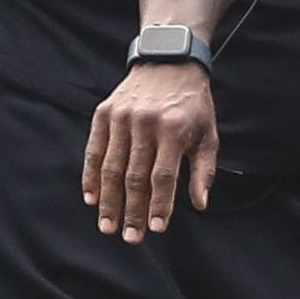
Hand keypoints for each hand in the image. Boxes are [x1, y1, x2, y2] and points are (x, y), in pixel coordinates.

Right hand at [84, 60, 219, 242]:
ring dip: (108, 201)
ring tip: (107, 226)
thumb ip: (204, 170)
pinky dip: (90, 177)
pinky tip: (91, 198)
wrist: (169, 60)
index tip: (156, 229)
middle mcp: (145, 123)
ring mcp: (121, 117)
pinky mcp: (104, 113)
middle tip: (130, 238)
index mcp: (173, 128)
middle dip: (132, 211)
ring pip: (111, 167)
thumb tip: (200, 204)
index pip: (163, 175)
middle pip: (135, 176)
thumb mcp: (208, 133)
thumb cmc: (193, 104)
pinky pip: (94, 150)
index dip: (159, 205)